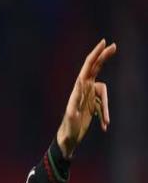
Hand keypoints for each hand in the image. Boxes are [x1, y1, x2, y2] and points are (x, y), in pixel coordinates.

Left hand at [57, 39, 116, 157]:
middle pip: (96, 70)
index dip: (95, 55)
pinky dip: (104, 116)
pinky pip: (103, 107)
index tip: (103, 43)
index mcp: (78, 89)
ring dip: (106, 109)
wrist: (67, 139)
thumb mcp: (71, 115)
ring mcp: (88, 97)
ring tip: (105, 123)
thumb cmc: (68, 128)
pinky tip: (104, 127)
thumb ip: (74, 102)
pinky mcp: (92, 105)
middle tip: (114, 46)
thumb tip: (79, 86)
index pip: (88, 67)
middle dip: (104, 58)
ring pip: (104, 95)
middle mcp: (83, 90)